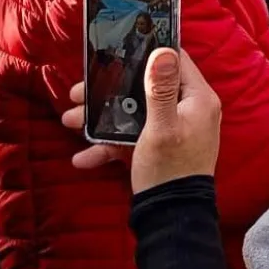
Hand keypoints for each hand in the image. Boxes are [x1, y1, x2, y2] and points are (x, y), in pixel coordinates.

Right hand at [61, 48, 221, 193]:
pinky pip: (134, 137)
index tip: (117, 50)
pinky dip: (110, 145)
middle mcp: (189, 110)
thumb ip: (161, 89)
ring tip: (70, 120)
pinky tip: (84, 158)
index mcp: (198, 99)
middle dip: (111, 90)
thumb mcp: (162, 127)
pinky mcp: (160, 147)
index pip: (176, 61)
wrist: (171, 218)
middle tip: (79, 93)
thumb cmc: (170, 169)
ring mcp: (174, 129)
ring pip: (135, 113)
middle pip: (147, 87)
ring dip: (102, 118)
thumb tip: (164, 51)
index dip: (147, 53)